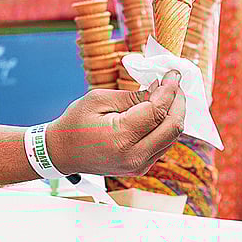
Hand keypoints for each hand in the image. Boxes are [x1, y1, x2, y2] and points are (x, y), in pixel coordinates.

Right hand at [46, 72, 184, 175]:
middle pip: (173, 127)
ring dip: (174, 114)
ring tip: (167, 95)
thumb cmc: (75, 123)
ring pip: (172, 137)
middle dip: (179, 102)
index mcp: (121, 138)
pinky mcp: (141, 167)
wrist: (62, 153)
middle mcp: (134, 156)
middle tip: (174, 84)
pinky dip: (166, 126)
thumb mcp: (99, 99)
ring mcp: (139, 165)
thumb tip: (160, 88)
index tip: (174, 73)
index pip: (158, 111)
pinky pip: (163, 144)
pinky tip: (159, 111)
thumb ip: (133, 96)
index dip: (170, 90)